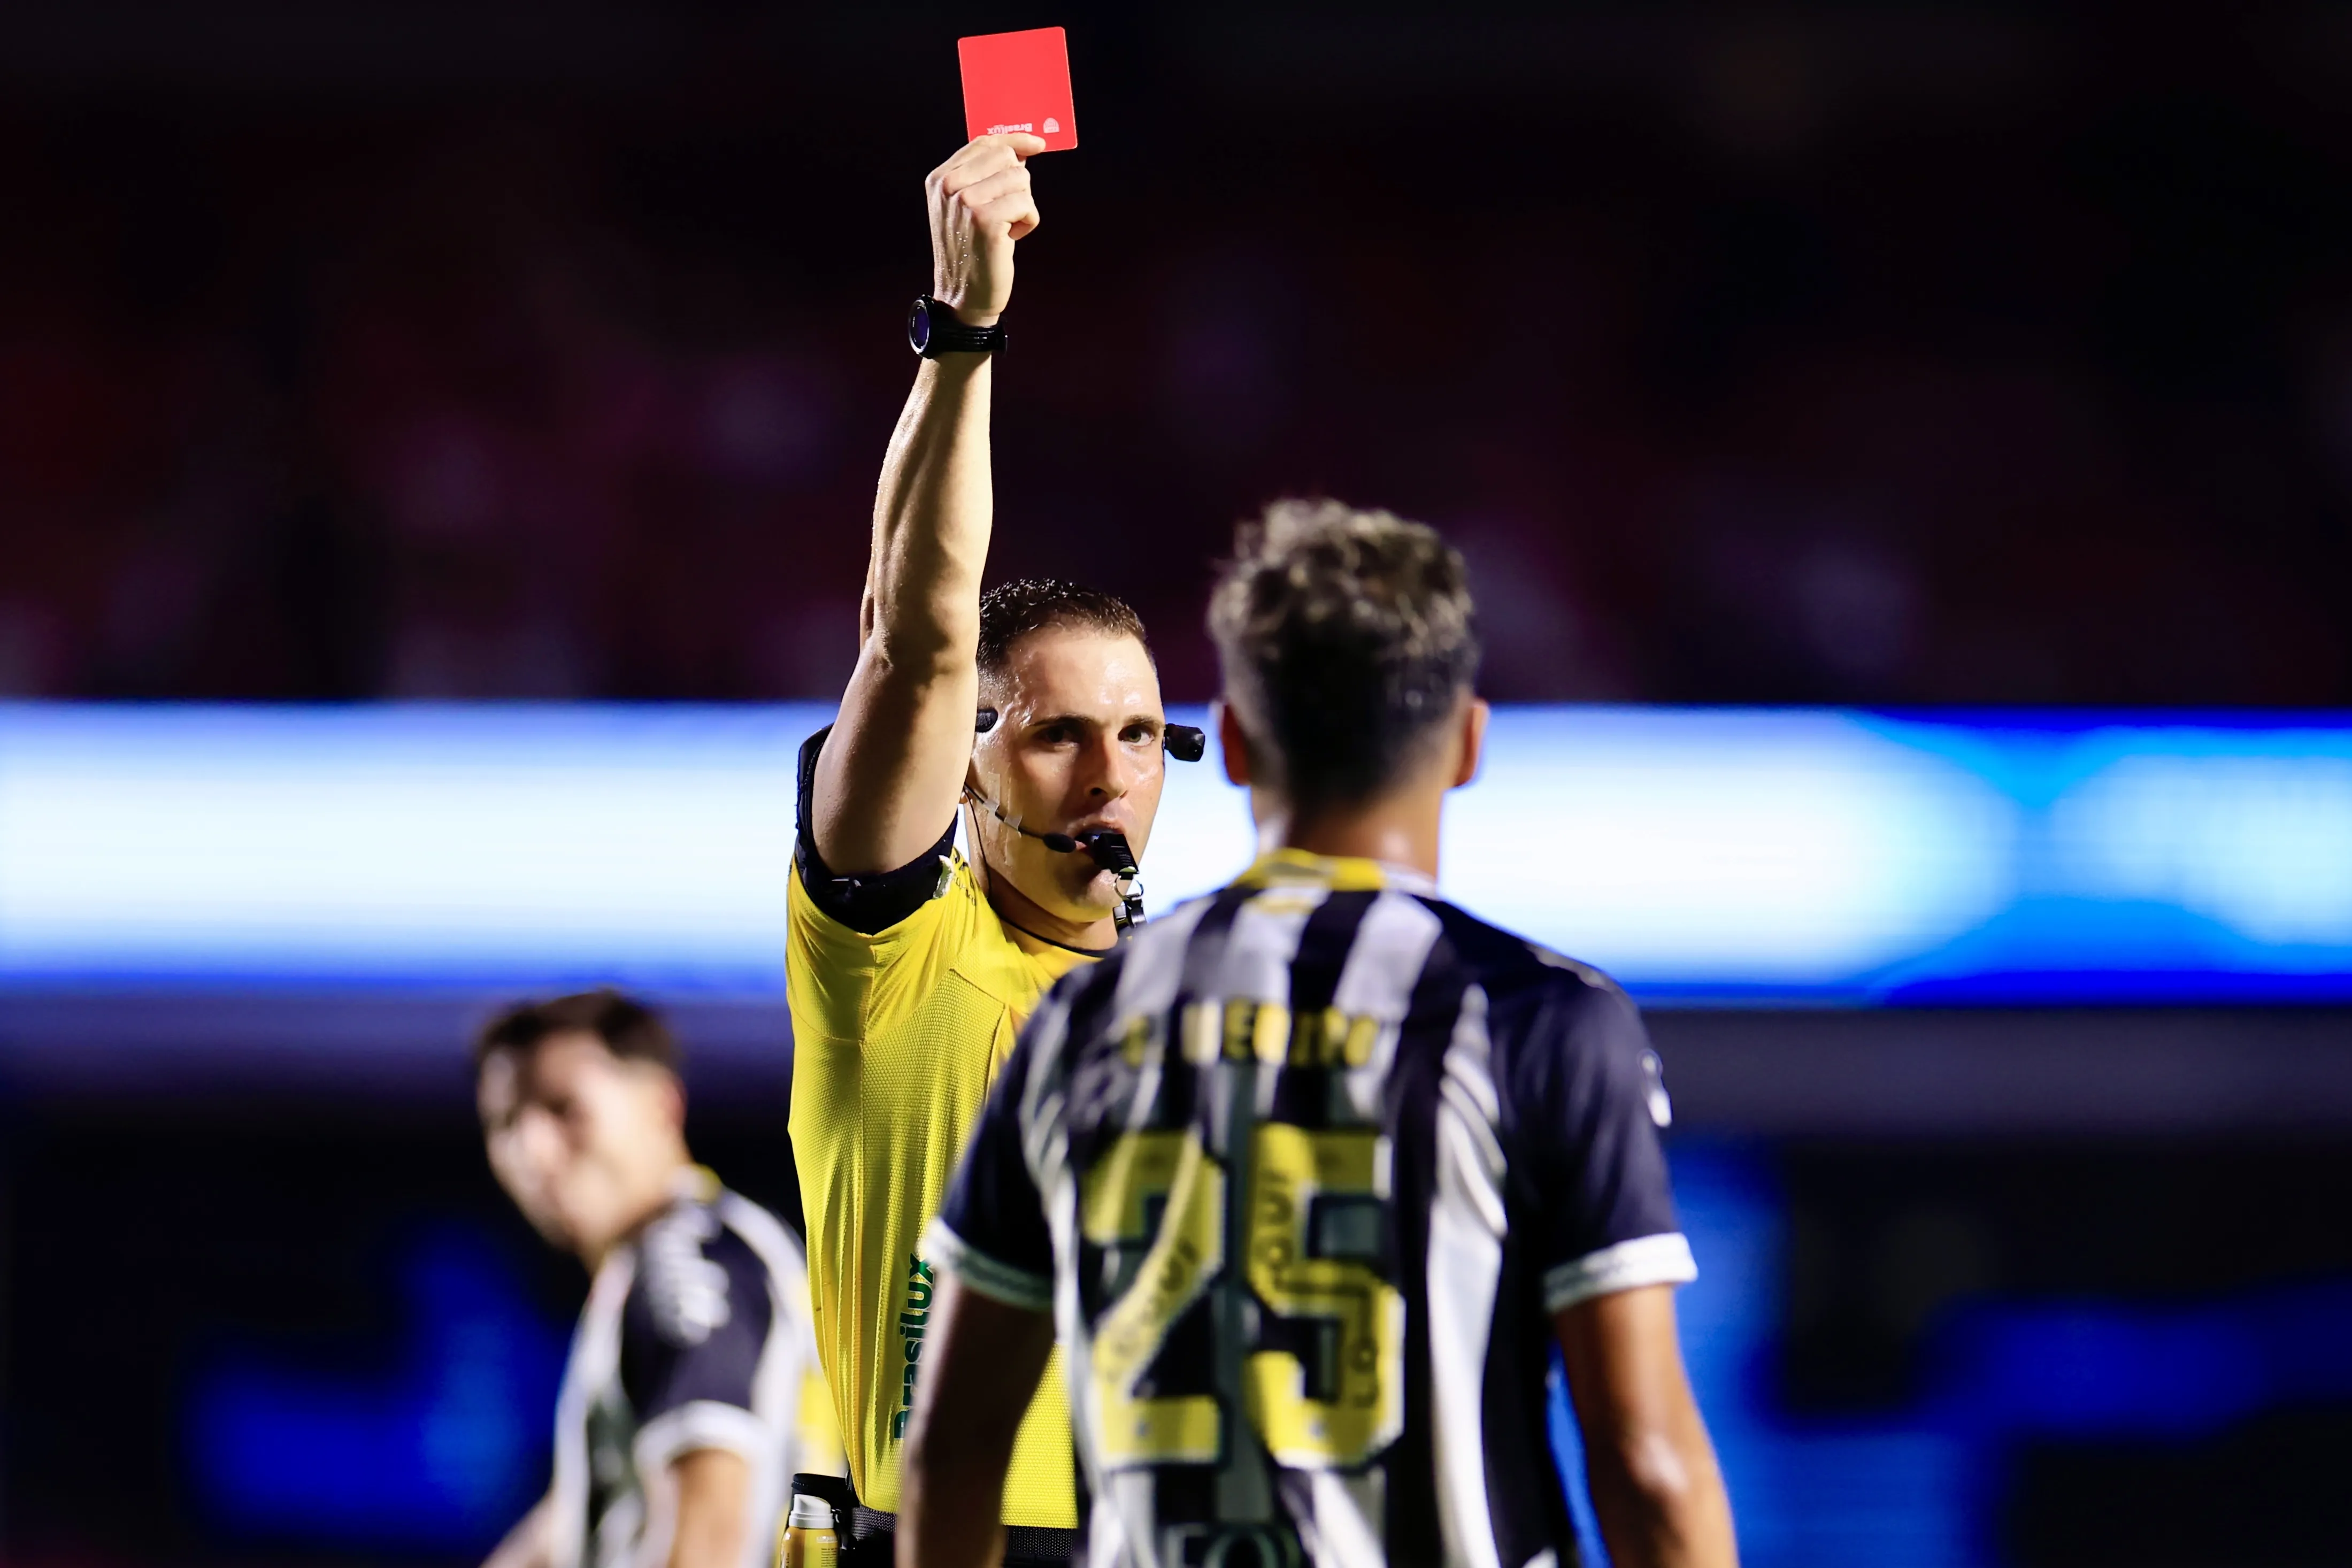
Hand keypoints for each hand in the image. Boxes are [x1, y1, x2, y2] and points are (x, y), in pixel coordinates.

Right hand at [926, 133, 1046, 327]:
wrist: (963, 296)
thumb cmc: (973, 250)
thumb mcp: (968, 207)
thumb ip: (986, 175)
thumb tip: (1022, 149)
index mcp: (941, 177)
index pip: (985, 142)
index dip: (1015, 141)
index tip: (1038, 144)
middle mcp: (949, 185)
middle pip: (1007, 158)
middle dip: (1018, 185)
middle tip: (1006, 212)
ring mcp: (966, 201)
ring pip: (1021, 180)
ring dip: (1023, 206)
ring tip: (1005, 228)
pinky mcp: (986, 220)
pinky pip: (1027, 204)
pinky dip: (1028, 222)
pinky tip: (1011, 238)